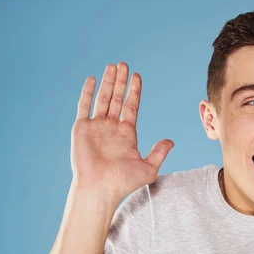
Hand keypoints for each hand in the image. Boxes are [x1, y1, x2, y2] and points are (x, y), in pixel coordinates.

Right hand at [70, 62, 173, 200]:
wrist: (101, 189)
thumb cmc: (123, 182)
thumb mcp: (148, 167)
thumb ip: (159, 152)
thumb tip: (171, 141)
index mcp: (127, 133)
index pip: (131, 107)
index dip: (134, 91)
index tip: (137, 76)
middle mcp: (111, 127)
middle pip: (117, 98)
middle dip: (122, 82)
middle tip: (125, 64)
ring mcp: (96, 126)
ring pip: (103, 98)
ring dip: (108, 82)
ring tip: (113, 66)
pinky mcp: (82, 128)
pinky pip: (84, 106)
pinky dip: (88, 92)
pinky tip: (93, 79)